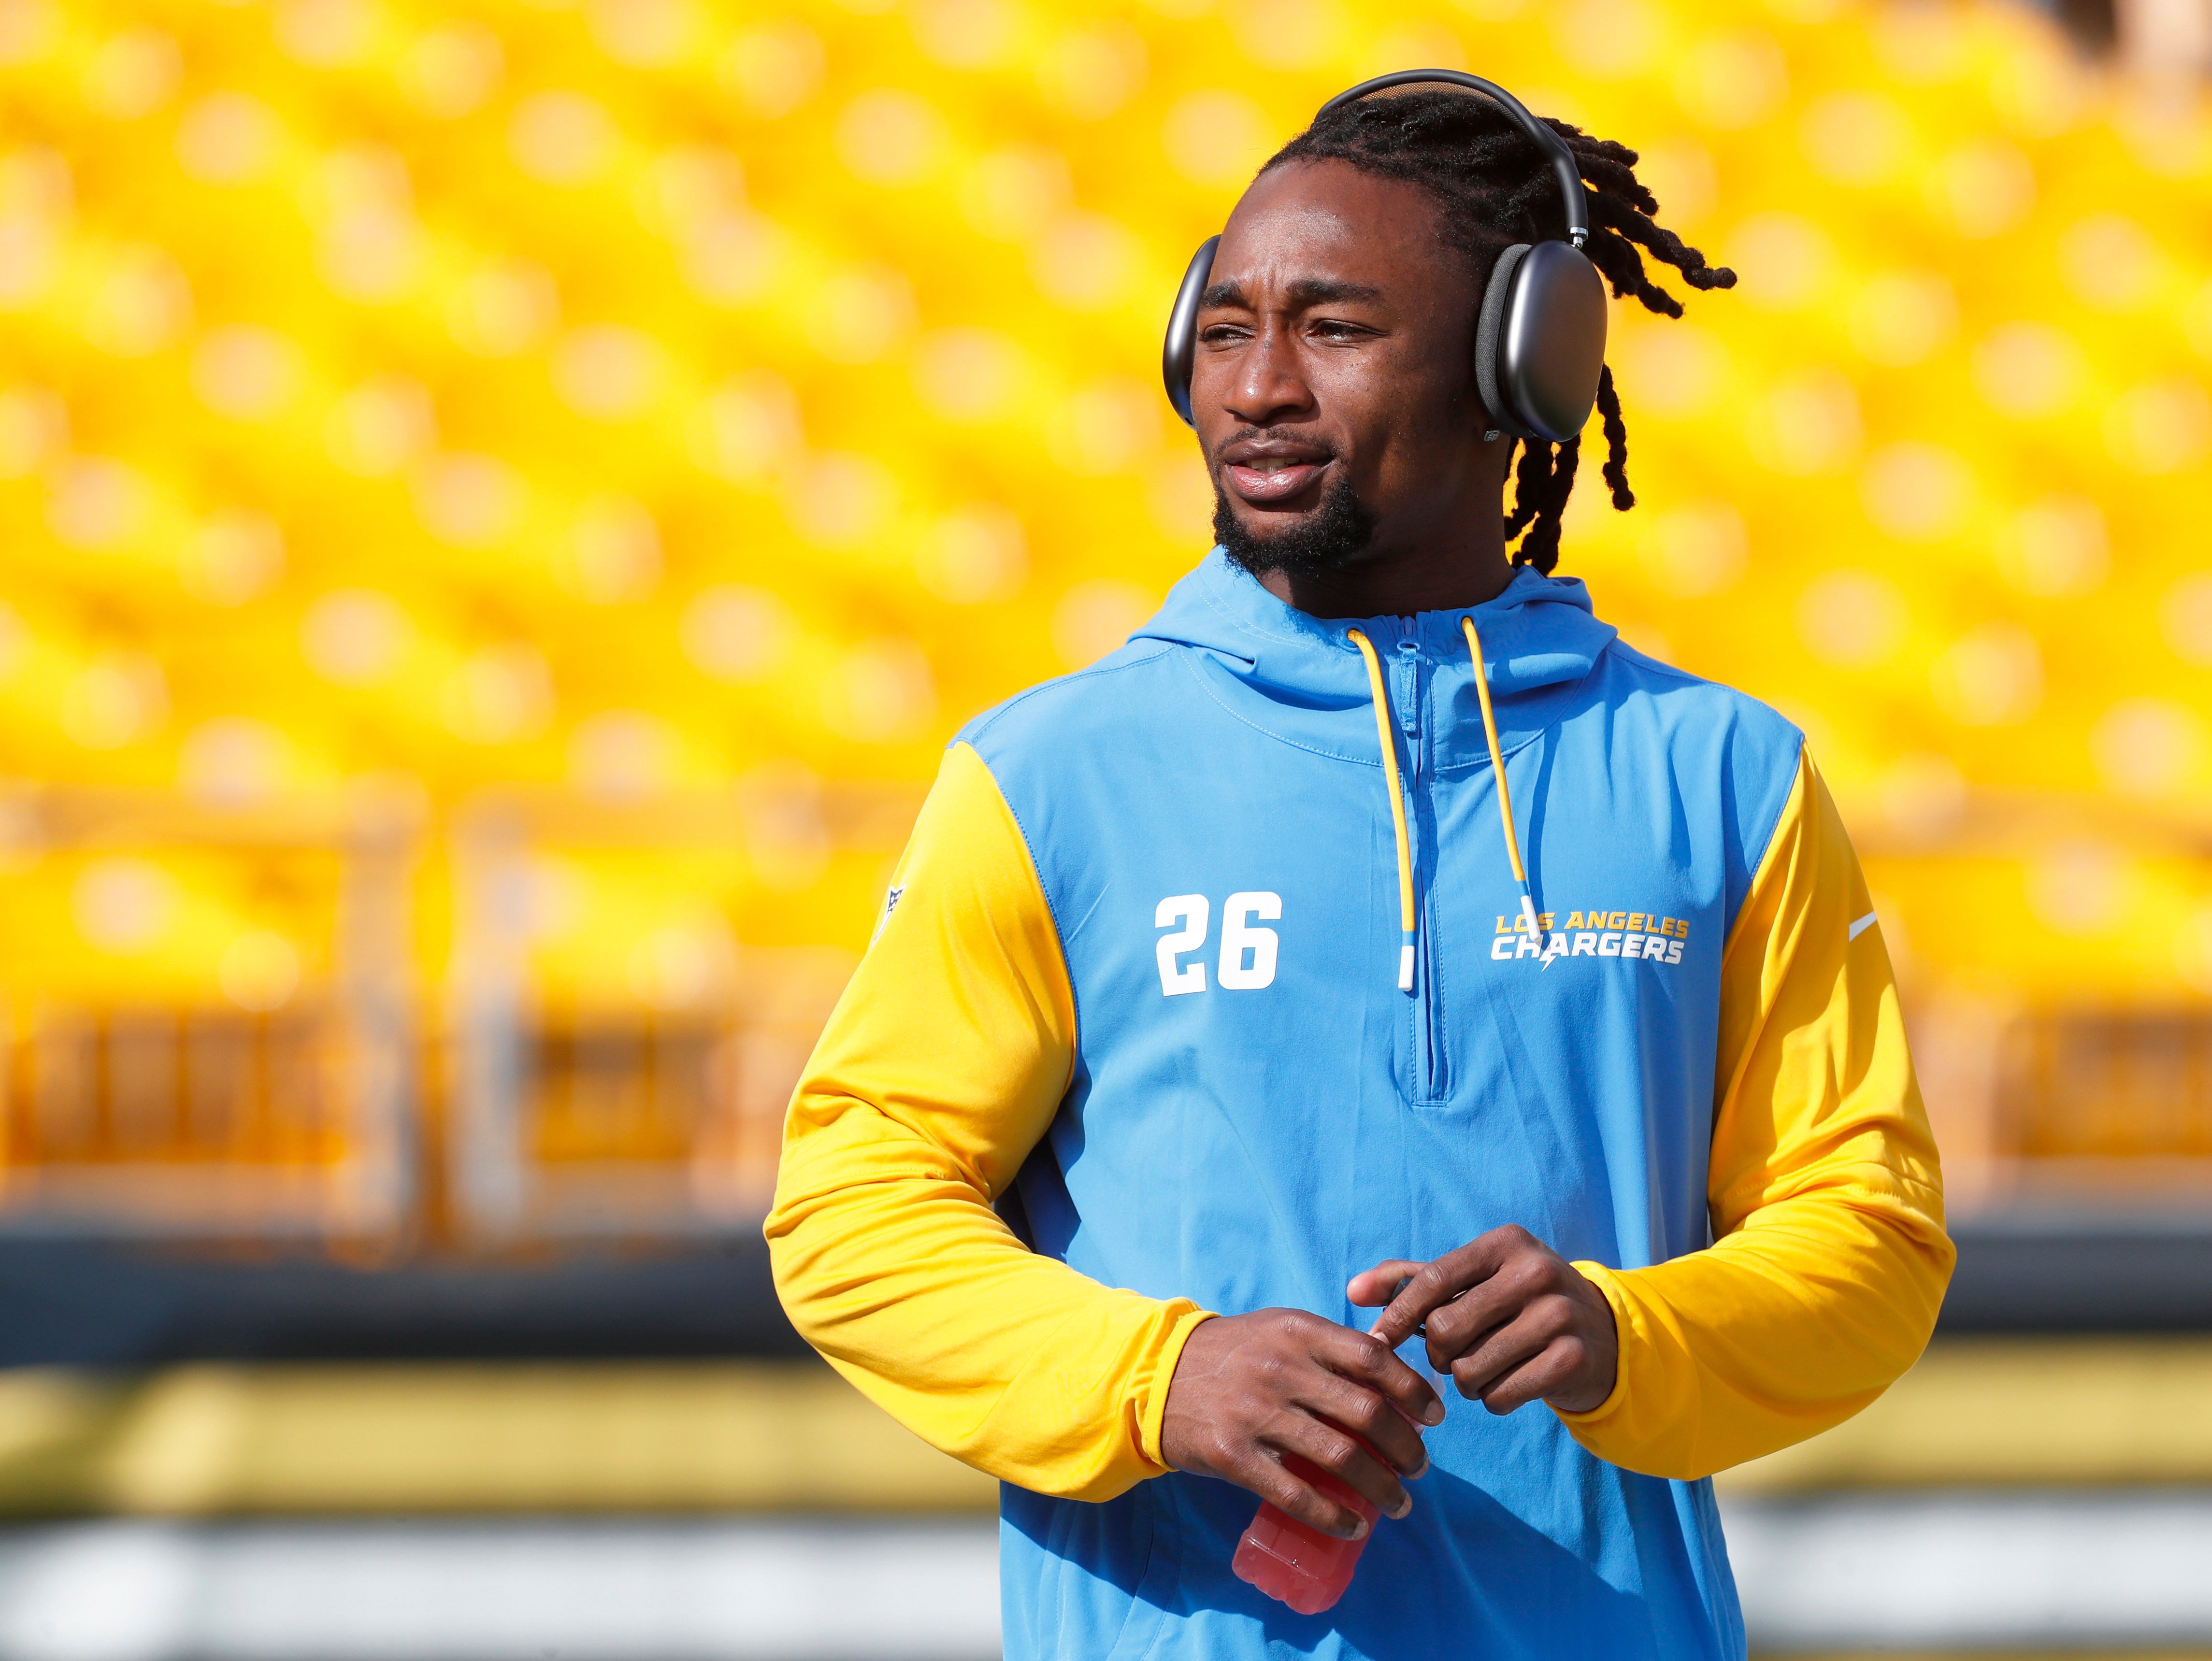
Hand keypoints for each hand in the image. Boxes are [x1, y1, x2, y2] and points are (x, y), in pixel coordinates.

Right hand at [1160, 1309, 1443, 1538]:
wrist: (1154, 1376)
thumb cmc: (1233, 1353)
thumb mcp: (1279, 1329)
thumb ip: (1329, 1346)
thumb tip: (1393, 1374)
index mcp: (1297, 1331)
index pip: (1373, 1358)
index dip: (1413, 1390)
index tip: (1434, 1417)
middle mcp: (1280, 1369)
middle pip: (1366, 1412)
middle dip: (1405, 1448)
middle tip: (1418, 1468)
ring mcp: (1255, 1413)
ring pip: (1340, 1457)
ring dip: (1381, 1488)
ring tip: (1398, 1503)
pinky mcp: (1233, 1455)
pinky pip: (1296, 1494)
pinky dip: (1333, 1516)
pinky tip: (1354, 1526)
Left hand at [1349, 1225, 1617, 1414]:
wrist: (1602, 1334)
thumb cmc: (1516, 1303)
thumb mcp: (1474, 1279)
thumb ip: (1412, 1280)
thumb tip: (1352, 1291)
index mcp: (1505, 1243)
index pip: (1432, 1280)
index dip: (1396, 1315)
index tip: (1379, 1340)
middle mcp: (1535, 1271)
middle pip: (1445, 1330)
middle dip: (1439, 1354)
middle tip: (1453, 1355)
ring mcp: (1559, 1315)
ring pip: (1469, 1370)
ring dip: (1466, 1381)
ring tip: (1487, 1367)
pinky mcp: (1573, 1360)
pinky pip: (1499, 1396)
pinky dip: (1494, 1399)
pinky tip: (1511, 1382)